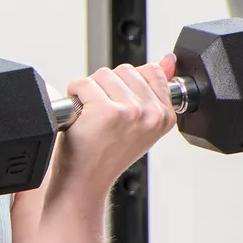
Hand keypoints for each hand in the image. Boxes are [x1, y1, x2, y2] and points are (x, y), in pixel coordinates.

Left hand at [46, 53, 177, 204]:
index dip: (127, 86)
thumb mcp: (139, 123)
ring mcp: (129, 112)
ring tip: (92, 118)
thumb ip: (156, 88)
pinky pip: (82, 83)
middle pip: (124, 70)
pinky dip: (74, 95)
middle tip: (104, 117)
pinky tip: (80, 117)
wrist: (84, 182)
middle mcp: (151, 114)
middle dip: (108, 88)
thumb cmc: (105, 155)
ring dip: (90, 91)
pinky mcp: (104, 111)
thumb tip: (168, 60)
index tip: (121, 108)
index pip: (151, 71)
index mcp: (165, 116)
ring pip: (103, 74)